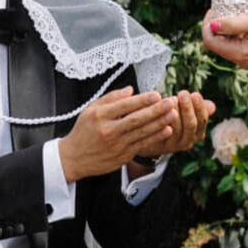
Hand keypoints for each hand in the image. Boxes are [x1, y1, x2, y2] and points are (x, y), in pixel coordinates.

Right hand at [59, 86, 179, 183]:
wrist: (74, 158)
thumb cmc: (83, 131)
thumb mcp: (90, 109)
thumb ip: (111, 98)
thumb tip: (131, 90)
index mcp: (100, 116)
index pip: (125, 106)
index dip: (142, 100)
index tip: (156, 94)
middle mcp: (108, 130)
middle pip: (136, 119)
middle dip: (156, 110)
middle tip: (170, 102)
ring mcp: (117, 145)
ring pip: (142, 132)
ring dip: (160, 123)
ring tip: (173, 114)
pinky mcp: (123, 156)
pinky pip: (143, 144)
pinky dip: (156, 137)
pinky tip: (166, 129)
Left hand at [144, 90, 216, 157]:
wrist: (151, 135)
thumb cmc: (171, 118)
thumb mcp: (185, 113)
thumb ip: (196, 109)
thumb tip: (212, 106)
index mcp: (198, 134)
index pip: (202, 121)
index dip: (199, 107)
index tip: (195, 94)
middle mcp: (188, 142)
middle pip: (191, 125)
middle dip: (188, 108)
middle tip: (183, 93)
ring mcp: (174, 146)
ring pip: (177, 129)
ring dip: (175, 113)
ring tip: (171, 99)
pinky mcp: (160, 146)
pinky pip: (162, 133)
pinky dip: (163, 121)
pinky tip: (161, 110)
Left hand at [202, 8, 247, 70]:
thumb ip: (232, 24)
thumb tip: (212, 26)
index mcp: (241, 55)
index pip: (211, 43)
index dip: (207, 26)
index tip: (213, 10)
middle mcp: (244, 63)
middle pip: (219, 45)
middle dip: (216, 27)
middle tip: (221, 9)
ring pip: (229, 45)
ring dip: (227, 30)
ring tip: (232, 13)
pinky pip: (241, 46)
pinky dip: (237, 34)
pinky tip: (244, 22)